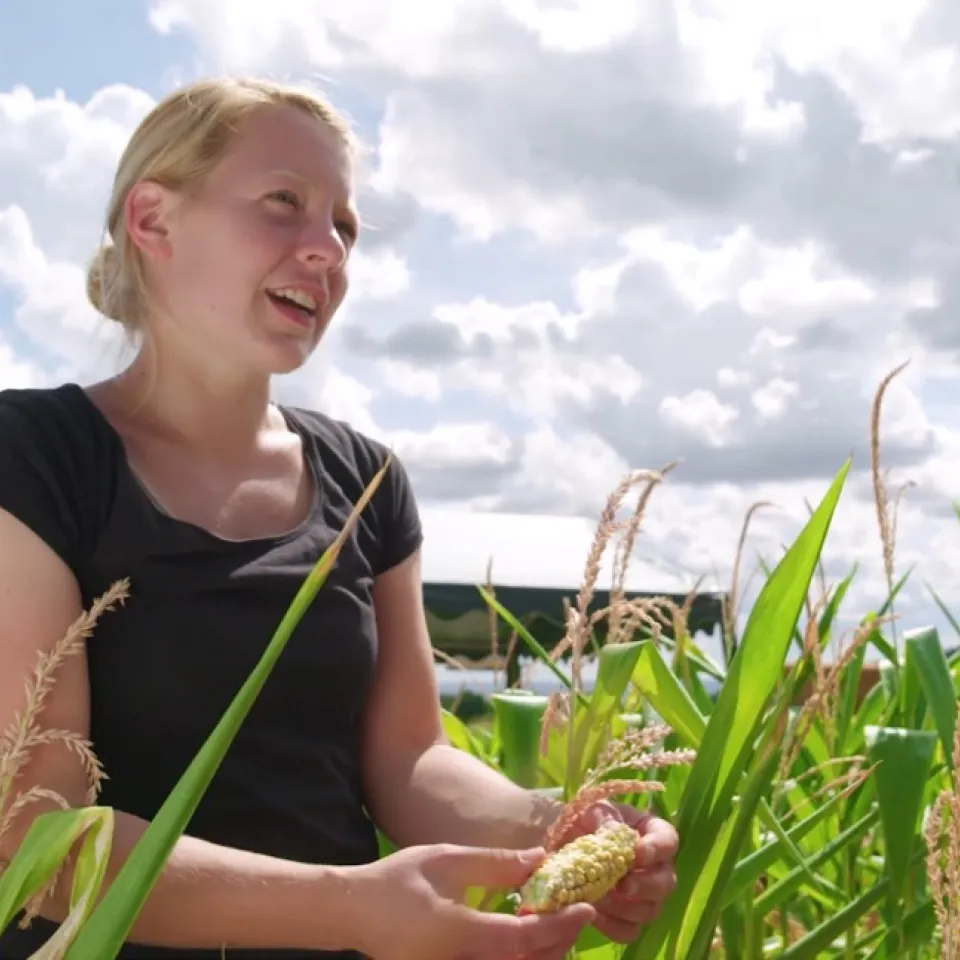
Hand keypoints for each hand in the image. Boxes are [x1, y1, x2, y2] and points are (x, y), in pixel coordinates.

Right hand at [350, 842, 595, 959]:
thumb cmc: (398, 880)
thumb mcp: (446, 860)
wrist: (354, 913)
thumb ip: (495, 863)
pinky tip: (526, 938)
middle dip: (559, 942)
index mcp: (462, 935)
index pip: (526, 937)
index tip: (586, 906)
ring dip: (542, 955)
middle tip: (576, 912)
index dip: (561, 924)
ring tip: (556, 924)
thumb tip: (541, 859)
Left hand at [561, 801, 678, 944]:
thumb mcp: (593, 810)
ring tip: (599, 897)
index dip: (658, 849)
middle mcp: (654, 867)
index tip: (637, 853)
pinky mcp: (626, 918)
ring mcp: (643, 896)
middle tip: (622, 885)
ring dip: (625, 908)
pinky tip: (593, 914)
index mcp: (651, 833)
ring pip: (650, 910)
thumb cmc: (584, 820)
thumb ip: (604, 817)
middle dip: (645, 886)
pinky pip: (629, 931)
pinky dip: (612, 926)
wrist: (563, 843)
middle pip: (666, 883)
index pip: (668, 841)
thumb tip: (612, 832)